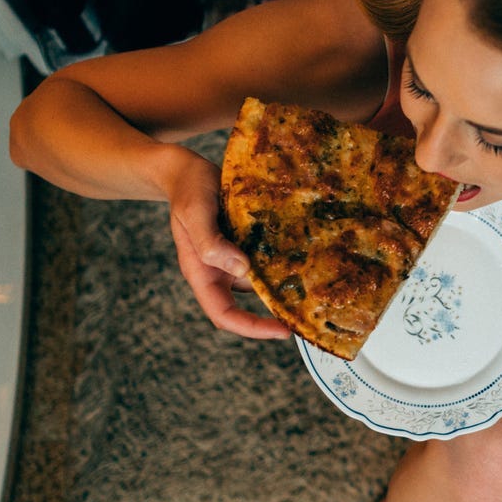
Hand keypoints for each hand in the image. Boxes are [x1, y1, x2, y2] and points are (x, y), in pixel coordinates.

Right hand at [160, 149, 294, 341]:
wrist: (187, 171)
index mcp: (202, 274)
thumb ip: (211, 242)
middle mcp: (218, 272)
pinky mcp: (245, 244)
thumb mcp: (195, 213)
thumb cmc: (188, 191)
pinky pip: (266, 259)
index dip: (252, 328)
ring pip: (261, 281)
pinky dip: (282, 259)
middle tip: (311, 308)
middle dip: (277, 308)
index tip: (283, 330)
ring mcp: (232, 259)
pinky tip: (303, 251)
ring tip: (315, 276)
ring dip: (283, 281)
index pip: (225, 314)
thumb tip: (241, 269)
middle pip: (248, 304)